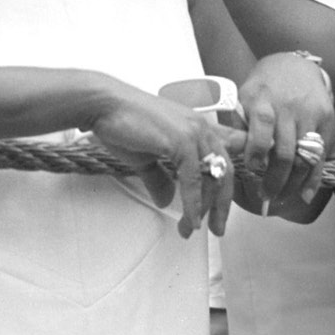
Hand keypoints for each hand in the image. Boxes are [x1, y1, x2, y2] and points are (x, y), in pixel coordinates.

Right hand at [87, 89, 242, 237]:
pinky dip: (193, 204)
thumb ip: (160, 178)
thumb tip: (165, 199)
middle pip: (226, 172)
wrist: (105, 106)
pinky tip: (190, 219)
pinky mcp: (182, 140)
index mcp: (197, 129)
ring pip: (213, 178)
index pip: (225, 157)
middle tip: (217, 227)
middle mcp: (201, 128)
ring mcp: (194, 133)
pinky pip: (195, 180)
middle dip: (222, 204)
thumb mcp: (146, 158)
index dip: (229, 181)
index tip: (224, 205)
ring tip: (193, 228)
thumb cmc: (123, 123)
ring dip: (205, 209)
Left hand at [236, 53, 334, 204]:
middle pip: (286, 151)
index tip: (252, 169)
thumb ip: (237, 124)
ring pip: (307, 157)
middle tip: (266, 196)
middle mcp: (290, 108)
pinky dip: (316, 177)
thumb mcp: (244, 97)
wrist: (294, 65)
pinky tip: (307, 193)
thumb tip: (231, 156)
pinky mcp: (329, 120)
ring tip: (283, 197)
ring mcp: (312, 115)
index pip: (262, 127)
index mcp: (264, 100)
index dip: (257, 151)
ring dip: (295, 183)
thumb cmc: (264, 87)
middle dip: (275, 179)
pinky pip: (325, 154)